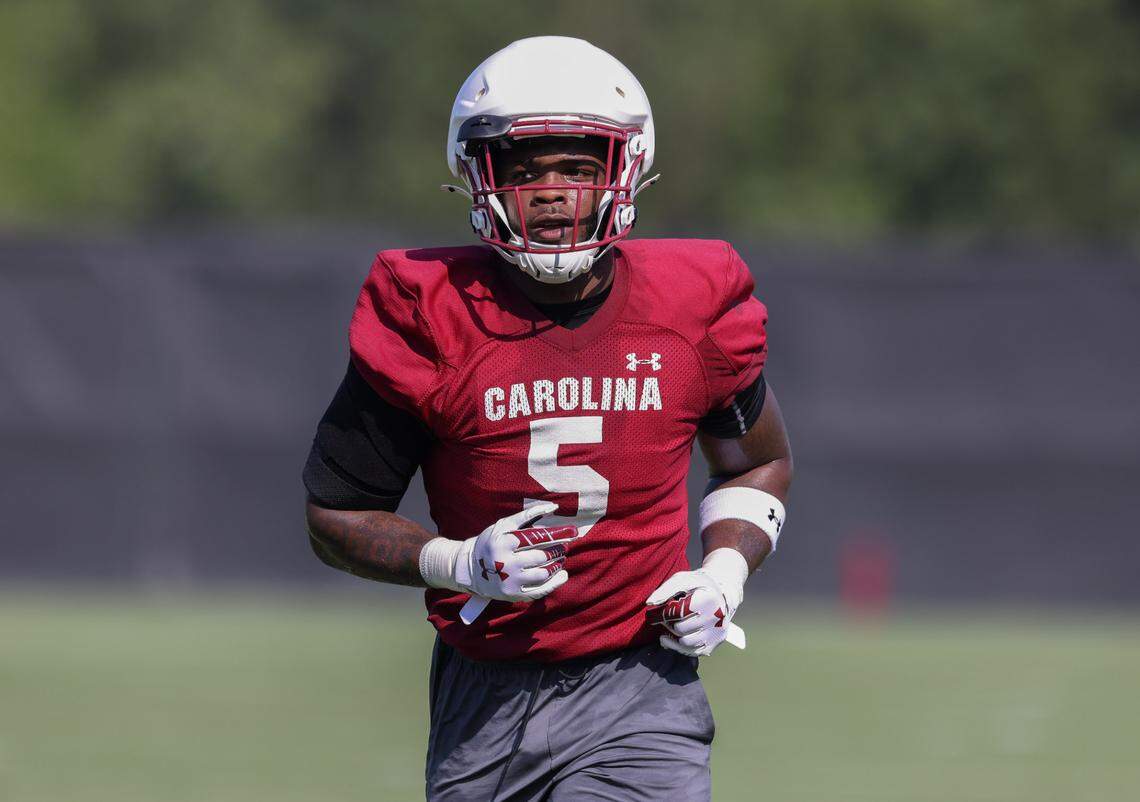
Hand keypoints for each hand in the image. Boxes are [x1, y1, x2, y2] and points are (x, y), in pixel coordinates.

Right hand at [454, 502, 575, 604]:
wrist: (469, 570)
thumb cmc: (491, 543)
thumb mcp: (502, 525)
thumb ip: (526, 516)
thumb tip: (553, 508)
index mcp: (502, 543)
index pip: (535, 537)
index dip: (555, 534)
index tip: (570, 532)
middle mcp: (505, 563)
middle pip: (540, 556)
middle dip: (557, 550)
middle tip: (566, 545)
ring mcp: (510, 581)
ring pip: (542, 573)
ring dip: (556, 564)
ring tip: (561, 558)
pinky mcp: (514, 595)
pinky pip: (540, 590)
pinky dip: (554, 582)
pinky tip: (562, 574)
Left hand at [646, 569, 745, 656]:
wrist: (723, 592)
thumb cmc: (698, 585)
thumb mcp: (683, 580)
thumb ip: (666, 589)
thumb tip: (650, 602)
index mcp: (708, 600)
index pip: (679, 613)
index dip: (664, 614)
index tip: (656, 613)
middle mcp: (717, 618)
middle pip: (681, 629)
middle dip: (668, 625)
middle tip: (663, 620)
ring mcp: (718, 632)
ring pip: (686, 643)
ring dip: (673, 638)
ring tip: (668, 629)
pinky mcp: (716, 642)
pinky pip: (694, 652)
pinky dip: (681, 647)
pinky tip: (674, 639)